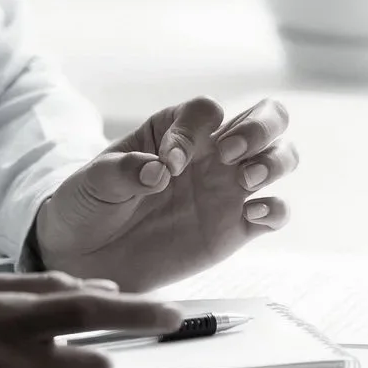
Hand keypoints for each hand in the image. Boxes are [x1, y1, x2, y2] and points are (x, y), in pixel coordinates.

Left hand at [32, 96, 296, 290]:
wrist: (86, 257)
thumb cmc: (88, 206)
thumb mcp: (92, 181)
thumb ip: (123, 170)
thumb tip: (157, 170)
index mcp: (175, 130)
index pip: (205, 111)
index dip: (195, 129)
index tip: (170, 163)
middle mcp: (212, 154)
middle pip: (267, 117)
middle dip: (260, 127)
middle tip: (230, 155)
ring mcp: (228, 190)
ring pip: (281, 158)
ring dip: (274, 162)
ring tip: (244, 182)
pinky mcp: (236, 229)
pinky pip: (276, 212)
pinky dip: (276, 210)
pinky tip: (253, 216)